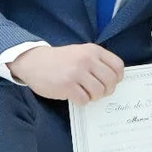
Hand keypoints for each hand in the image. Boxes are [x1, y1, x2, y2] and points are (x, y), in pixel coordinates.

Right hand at [7, 44, 124, 106]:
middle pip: (111, 81)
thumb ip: (97, 61)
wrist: (34, 61)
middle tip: (97, 91)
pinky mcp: (67, 86)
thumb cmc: (60, 60)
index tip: (110, 82)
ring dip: (94, 97)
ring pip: (99, 92)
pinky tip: (75, 96)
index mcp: (93, 50)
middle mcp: (87, 60)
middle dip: (107, 90)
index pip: (118, 66)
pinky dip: (81, 101)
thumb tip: (113, 80)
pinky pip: (84, 100)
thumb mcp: (81, 52)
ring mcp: (77, 73)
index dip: (117, 78)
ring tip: (85, 93)